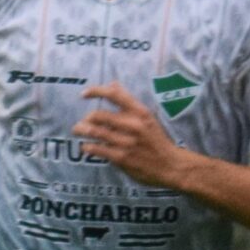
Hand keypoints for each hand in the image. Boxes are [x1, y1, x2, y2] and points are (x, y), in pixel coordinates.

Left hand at [73, 82, 193, 187]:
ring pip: (94, 131)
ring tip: (78, 131)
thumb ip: (128, 102)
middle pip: (98, 115)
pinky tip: (86, 146)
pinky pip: (96, 149)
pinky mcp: (120, 157)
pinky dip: (87, 146)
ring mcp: (126, 142)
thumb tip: (112, 83)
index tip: (84, 94)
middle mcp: (133, 125)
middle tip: (81, 123)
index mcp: (141, 113)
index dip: (96, 91)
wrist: (171, 166)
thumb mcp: (147, 118)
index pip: (115, 95)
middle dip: (85, 119)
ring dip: (81, 131)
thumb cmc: (156, 140)